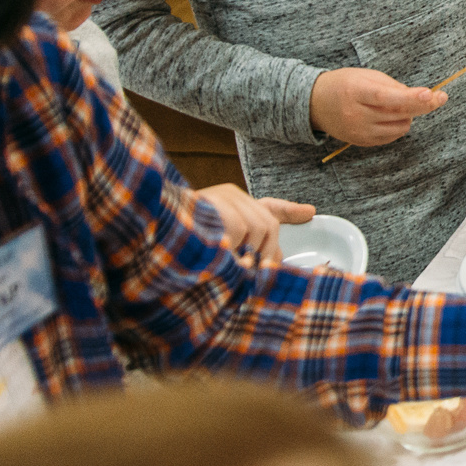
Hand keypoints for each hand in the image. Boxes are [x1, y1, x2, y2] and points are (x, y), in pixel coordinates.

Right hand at [195, 185, 315, 264]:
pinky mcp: (215, 206)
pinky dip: (232, 249)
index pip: (267, 207)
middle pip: (267, 223)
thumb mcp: (222, 249)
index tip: (310, 213)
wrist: (155, 233)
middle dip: (266, 251)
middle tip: (252, 270)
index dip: (289, 211)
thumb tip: (275, 262)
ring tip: (227, 263)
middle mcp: (228, 196)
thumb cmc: (185, 248)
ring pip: (257, 228)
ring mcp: (221, 198)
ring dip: (246, 252)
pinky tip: (218, 254)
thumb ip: (247, 250)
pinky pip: (239, 232)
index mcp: (232, 204)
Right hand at [309, 68, 444, 147]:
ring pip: (400, 127)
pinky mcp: (362, 142)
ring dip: (408, 115)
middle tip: (439, 97)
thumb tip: (420, 97)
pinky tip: (390, 116)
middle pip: (398, 113)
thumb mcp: (366, 76)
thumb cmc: (344, 84)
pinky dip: (399, 125)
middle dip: (422, 104)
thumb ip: (392, 86)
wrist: (315, 104)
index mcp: (355, 92)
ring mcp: (359, 132)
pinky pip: (393, 136)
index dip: (409, 97)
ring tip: (398, 104)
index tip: (429, 93)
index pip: (385, 97)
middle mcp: (356, 115)